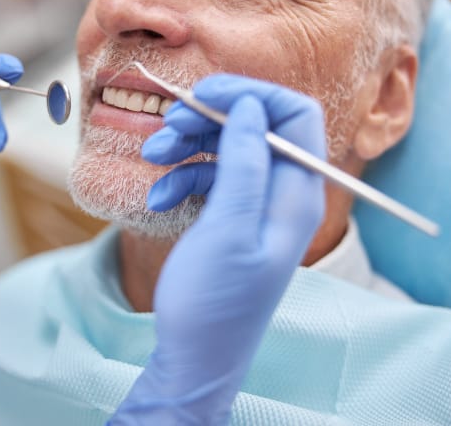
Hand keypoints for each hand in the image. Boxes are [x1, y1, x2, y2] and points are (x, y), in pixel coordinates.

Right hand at [110, 75, 325, 423]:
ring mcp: (257, 208)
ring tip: (154, 158)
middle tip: (168, 128)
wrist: (197, 356)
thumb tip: (252, 106)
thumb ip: (244, 161)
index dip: (254, 96)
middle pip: (257, 129)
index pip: (296, 117)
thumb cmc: (214, 300)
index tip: (206, 95)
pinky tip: (159, 197)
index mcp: (296, 196)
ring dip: (190, 148)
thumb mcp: (229, 226)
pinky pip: (212, 181)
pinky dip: (184, 180)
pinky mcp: (233, 219)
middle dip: (211, 121)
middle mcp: (282, 197)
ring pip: (229, 151)